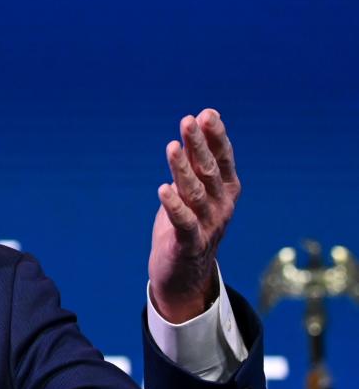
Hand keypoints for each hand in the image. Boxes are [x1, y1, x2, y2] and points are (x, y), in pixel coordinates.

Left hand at [148, 108, 240, 322]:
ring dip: (182, 170)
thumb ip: (196, 159)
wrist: (185, 274)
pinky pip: (183, 222)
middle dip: (199, 145)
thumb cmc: (188, 223)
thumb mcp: (193, 189)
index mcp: (225, 191)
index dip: (216, 137)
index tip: (207, 114)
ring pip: (194, 193)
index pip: (223, 159)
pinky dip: (173, 206)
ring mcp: (208, 225)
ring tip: (171, 147)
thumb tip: (198, 119)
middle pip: (209, 171)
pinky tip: (162, 189)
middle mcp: (221, 206)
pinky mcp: (189, 243)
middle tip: (189, 120)